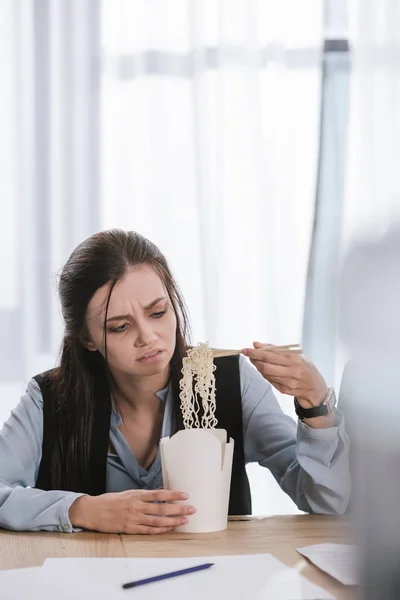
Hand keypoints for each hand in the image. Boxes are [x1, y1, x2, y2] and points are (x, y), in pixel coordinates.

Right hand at [69, 489, 195, 534]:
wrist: (92, 511)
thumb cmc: (110, 501)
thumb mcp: (127, 493)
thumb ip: (144, 494)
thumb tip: (160, 492)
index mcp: (136, 495)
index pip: (159, 494)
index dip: (174, 495)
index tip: (186, 495)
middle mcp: (136, 506)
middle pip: (162, 508)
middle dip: (179, 509)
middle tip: (192, 509)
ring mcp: (133, 518)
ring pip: (158, 521)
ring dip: (173, 521)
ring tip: (185, 520)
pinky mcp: (129, 529)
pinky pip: (148, 530)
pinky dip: (160, 530)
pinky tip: (169, 529)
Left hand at [242, 342, 327, 408]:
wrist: (316, 388)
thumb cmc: (305, 368)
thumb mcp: (296, 355)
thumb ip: (276, 349)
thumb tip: (257, 344)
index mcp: (294, 360)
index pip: (270, 356)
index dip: (256, 353)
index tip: (246, 349)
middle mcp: (291, 372)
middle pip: (265, 366)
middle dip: (254, 360)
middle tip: (248, 354)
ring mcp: (287, 383)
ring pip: (266, 374)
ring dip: (258, 366)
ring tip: (256, 360)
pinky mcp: (284, 390)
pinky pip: (269, 380)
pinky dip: (264, 373)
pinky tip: (264, 369)